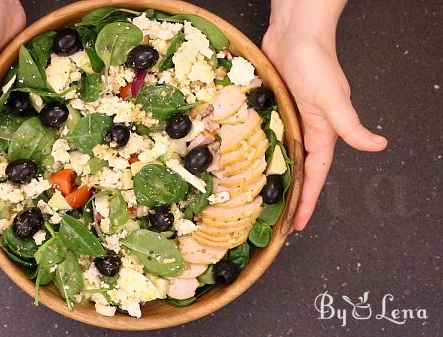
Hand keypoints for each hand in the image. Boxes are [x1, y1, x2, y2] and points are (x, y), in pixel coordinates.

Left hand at [262, 19, 386, 230]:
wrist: (295, 33)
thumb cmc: (315, 64)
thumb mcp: (332, 99)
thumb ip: (350, 126)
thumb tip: (378, 146)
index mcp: (323, 134)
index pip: (316, 176)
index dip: (308, 201)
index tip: (297, 224)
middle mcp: (308, 130)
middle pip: (301, 172)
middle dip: (293, 196)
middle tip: (277, 219)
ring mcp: (292, 119)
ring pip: (285, 156)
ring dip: (277, 176)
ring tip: (263, 196)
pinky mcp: (277, 108)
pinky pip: (272, 136)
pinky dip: (265, 151)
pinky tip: (252, 160)